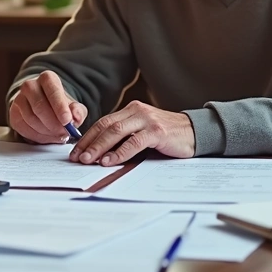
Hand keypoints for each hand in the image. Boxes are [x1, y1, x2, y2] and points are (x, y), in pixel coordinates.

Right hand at [9, 71, 88, 143]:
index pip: (52, 90)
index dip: (60, 107)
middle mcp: (30, 85)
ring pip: (31, 119)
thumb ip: (78, 111)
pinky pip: (24, 128)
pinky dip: (38, 136)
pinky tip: (47, 136)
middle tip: (64, 133)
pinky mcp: (14, 113)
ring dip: (46, 131)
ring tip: (58, 135)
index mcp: (47, 79)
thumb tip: (75, 116)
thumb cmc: (60, 106)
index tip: (67, 120)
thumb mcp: (74, 107)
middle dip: (54, 123)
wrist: (44, 106)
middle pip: (39, 106)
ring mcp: (19, 99)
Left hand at [69, 101, 194, 166]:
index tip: (76, 151)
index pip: (103, 122)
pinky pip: (133, 142)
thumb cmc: (167, 136)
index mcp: (130, 110)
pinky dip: (119, 152)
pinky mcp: (156, 132)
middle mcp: (137, 111)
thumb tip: (100, 153)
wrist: (195, 132)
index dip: (87, 137)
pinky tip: (110, 161)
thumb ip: (125, 137)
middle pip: (105, 126)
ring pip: (116, 132)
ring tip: (88, 160)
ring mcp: (146, 120)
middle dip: (89, 143)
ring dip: (99, 147)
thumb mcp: (142, 132)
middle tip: (77, 157)